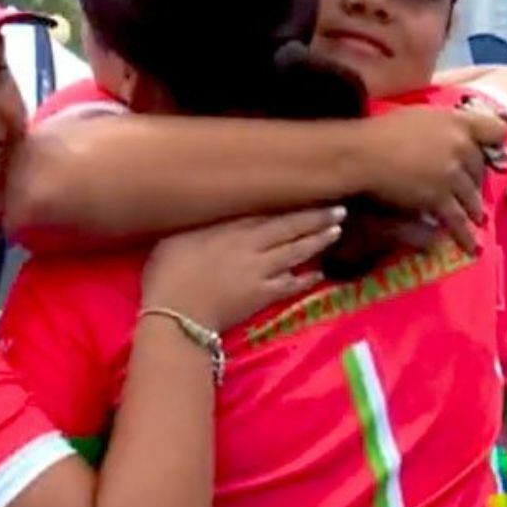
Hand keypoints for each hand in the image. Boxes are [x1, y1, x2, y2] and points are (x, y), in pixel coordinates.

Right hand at [142, 207, 344, 331]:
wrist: (176, 314)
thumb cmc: (166, 274)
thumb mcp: (176, 236)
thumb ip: (202, 223)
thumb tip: (215, 211)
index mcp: (230, 228)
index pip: (266, 210)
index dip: (290, 201)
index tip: (310, 191)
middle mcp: (251, 245)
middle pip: (289, 227)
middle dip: (316, 218)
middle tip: (340, 208)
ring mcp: (261, 271)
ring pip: (296, 252)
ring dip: (318, 241)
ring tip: (336, 231)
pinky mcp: (263, 295)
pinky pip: (291, 285)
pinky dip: (306, 278)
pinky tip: (319, 273)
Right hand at [354, 106, 506, 251]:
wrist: (359, 154)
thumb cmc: (377, 132)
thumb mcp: (415, 116)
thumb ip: (439, 125)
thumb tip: (449, 135)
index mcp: (455, 121)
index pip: (496, 130)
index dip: (496, 143)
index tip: (492, 154)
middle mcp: (461, 145)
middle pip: (480, 168)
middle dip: (476, 180)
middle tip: (470, 189)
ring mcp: (451, 172)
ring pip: (472, 195)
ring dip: (473, 208)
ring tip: (475, 218)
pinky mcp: (439, 197)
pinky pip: (457, 219)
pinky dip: (464, 235)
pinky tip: (469, 246)